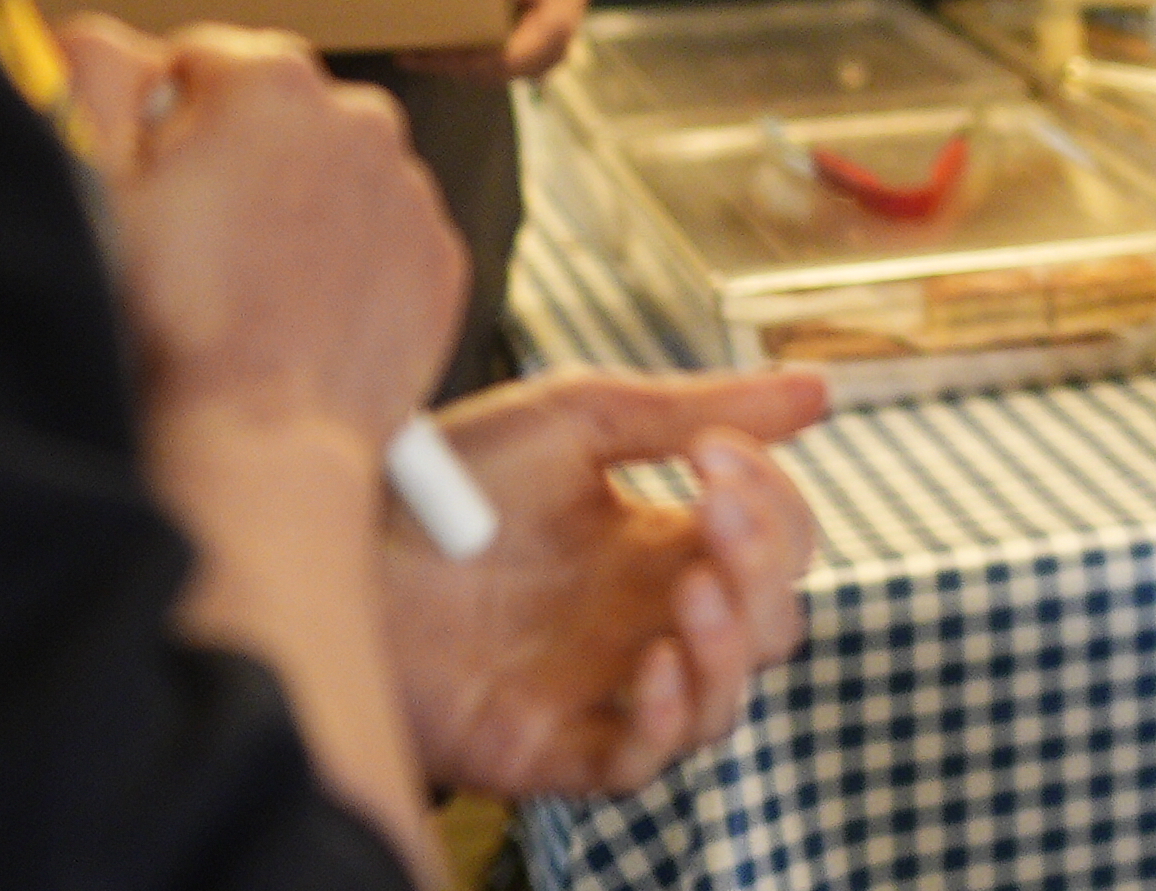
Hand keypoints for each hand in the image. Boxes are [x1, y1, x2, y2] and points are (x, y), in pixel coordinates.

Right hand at [63, 16, 464, 444]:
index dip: (159, 117)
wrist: (255, 448)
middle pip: (275, 115)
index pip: (201, 59)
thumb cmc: (162, 327)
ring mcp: (409, 192)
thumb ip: (93, 72)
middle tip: (186, 242)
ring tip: (238, 291)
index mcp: (271, 82)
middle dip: (231, 157)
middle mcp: (361, 119)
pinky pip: (379, 240)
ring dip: (291, 210)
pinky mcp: (438, 262)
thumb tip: (108, 38)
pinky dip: (343, 264)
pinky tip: (291, 316)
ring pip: (332, 176)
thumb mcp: (85, 177)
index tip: (145, 174)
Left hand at [386, 370, 825, 794]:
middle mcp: (644, 619)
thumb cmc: (445, 476)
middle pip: (771, 624)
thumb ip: (693, 407)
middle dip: (764, 569)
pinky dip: (665, 722)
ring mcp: (601, 687)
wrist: (331, 535)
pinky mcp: (549, 744)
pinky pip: (642, 762)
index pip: (775, 544)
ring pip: (723, 704)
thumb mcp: (576, 419)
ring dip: (732, 648)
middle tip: (716, 511)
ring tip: (691, 592)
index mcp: (660, 542)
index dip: (774, 504)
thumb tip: (823, 392)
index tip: (716, 452)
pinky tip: (651, 666)